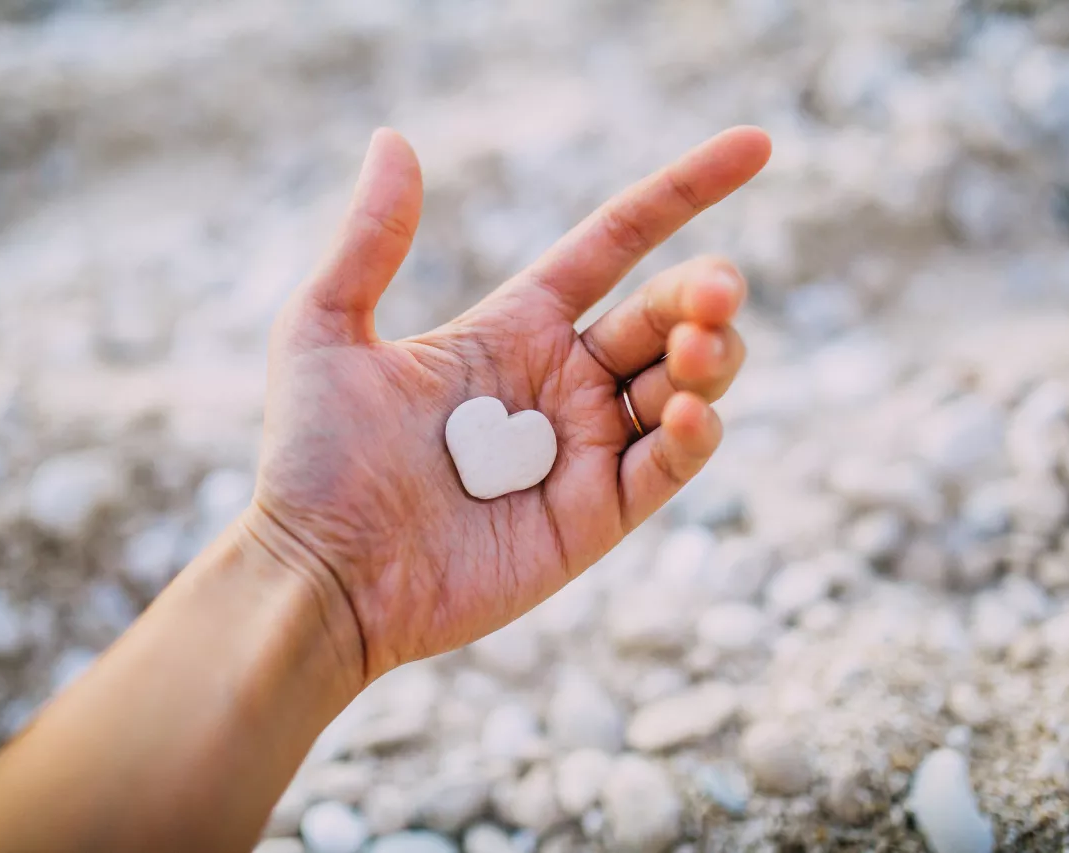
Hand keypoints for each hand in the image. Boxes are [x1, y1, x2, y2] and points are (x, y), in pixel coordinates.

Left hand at [247, 127, 771, 682]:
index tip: (755, 146)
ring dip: (709, 356)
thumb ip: (370, 239)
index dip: (684, 192)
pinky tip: (682, 411)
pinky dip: (692, 433)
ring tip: (694, 347)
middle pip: (664, 314)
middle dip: (704, 293)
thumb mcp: (324, 329)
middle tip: (714, 291)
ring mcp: (584, 448)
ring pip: (685, 383)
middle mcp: (560, 380)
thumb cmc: (313, 459)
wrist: (321, 576)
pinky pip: (668, 465)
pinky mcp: (596, 515)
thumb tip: (393, 138)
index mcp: (515, 325)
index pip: (619, 241)